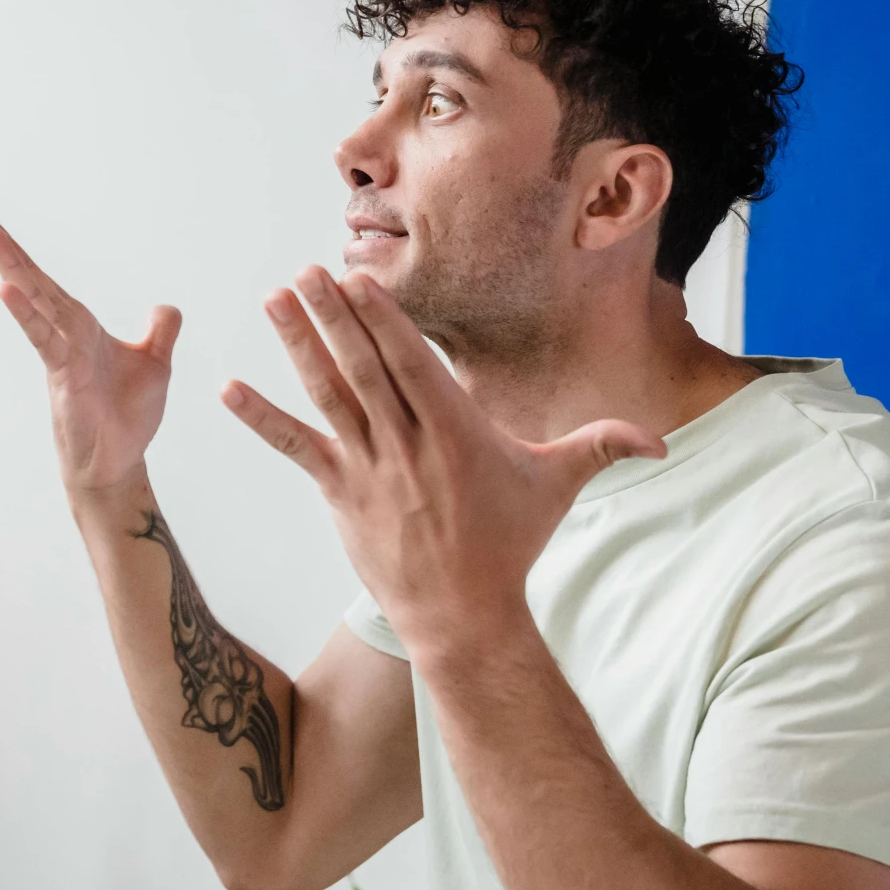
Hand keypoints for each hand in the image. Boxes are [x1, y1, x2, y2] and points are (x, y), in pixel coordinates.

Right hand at [0, 208, 180, 497]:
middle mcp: (64, 333)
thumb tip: (166, 307)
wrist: (119, 463)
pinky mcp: (62, 374)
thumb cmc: (128, 419)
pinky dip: (25, 312)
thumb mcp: (154, 366)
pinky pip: (43, 337)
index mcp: (80, 326)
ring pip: (33, 300)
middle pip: (29, 279)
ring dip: (10, 265)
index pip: (44, 281)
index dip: (18, 253)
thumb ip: (159, 333)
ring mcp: (60, 352)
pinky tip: (5, 289)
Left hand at [220, 268, 661, 657]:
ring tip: (271, 299)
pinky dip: (261, 419)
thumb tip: (662, 441)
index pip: (412, 362)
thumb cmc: (510, 546)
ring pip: (328, 395)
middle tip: (302, 272)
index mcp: (455, 429)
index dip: (382, 319)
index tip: (355, 279)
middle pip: (364, 367)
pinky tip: (227, 390)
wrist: (464, 616)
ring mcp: (369, 468)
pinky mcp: (340, 495)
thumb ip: (601, 447)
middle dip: (333, 316)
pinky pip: (296, 448)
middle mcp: (407, 443)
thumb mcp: (558, 488)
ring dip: (297, 345)